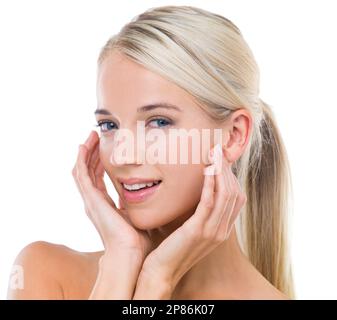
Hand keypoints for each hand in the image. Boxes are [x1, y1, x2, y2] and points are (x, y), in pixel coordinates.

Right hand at [72, 130, 152, 260]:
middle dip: (92, 154)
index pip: (97, 179)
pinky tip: (84, 146)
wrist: (129, 253)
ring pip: (82, 170)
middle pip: (88, 172)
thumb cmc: (136, 240)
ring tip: (91, 137)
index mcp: (104, 205)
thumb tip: (147, 194)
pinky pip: (82, 174)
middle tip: (96, 137)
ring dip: (86, 153)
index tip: (103, 148)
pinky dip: (81, 160)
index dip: (99, 163)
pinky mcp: (91, 199)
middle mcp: (94, 202)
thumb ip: (136, 204)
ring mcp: (91, 201)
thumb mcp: (136, 215)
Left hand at [139, 144, 246, 289]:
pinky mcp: (198, 230)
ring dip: (220, 171)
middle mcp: (222, 230)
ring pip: (225, 194)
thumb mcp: (192, 229)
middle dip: (227, 169)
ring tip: (213, 154)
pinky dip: (209, 183)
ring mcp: (212, 231)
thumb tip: (197, 191)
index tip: (221, 160)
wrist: (162, 272)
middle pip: (234, 193)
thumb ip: (199, 212)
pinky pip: (209, 201)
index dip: (232, 177)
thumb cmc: (172, 247)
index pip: (237, 198)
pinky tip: (205, 169)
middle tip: (217, 151)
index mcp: (222, 230)